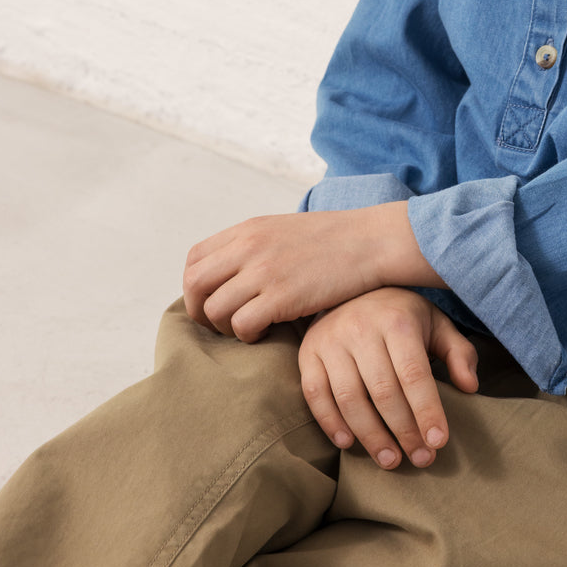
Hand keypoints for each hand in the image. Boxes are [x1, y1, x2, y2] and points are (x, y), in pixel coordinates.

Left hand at [182, 205, 443, 341]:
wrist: (371, 242)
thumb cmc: (334, 242)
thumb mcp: (283, 230)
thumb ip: (253, 247)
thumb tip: (228, 274)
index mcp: (248, 229)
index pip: (194, 259)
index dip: (197, 287)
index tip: (214, 302)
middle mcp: (248, 246)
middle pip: (194, 285)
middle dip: (200, 312)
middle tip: (223, 325)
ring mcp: (263, 271)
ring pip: (214, 310)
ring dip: (226, 328)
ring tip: (251, 329)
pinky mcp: (281, 296)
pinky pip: (242, 325)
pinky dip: (248, 336)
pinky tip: (268, 333)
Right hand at [298, 288, 478, 468]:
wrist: (353, 287)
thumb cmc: (402, 316)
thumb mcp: (436, 325)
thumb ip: (458, 353)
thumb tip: (469, 386)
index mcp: (397, 319)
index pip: (413, 374)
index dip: (427, 411)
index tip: (438, 443)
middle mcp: (360, 326)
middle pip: (383, 391)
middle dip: (404, 431)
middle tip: (421, 459)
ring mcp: (330, 339)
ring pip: (349, 398)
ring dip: (370, 436)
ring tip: (391, 460)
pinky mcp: (308, 351)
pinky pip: (315, 394)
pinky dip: (330, 422)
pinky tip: (349, 443)